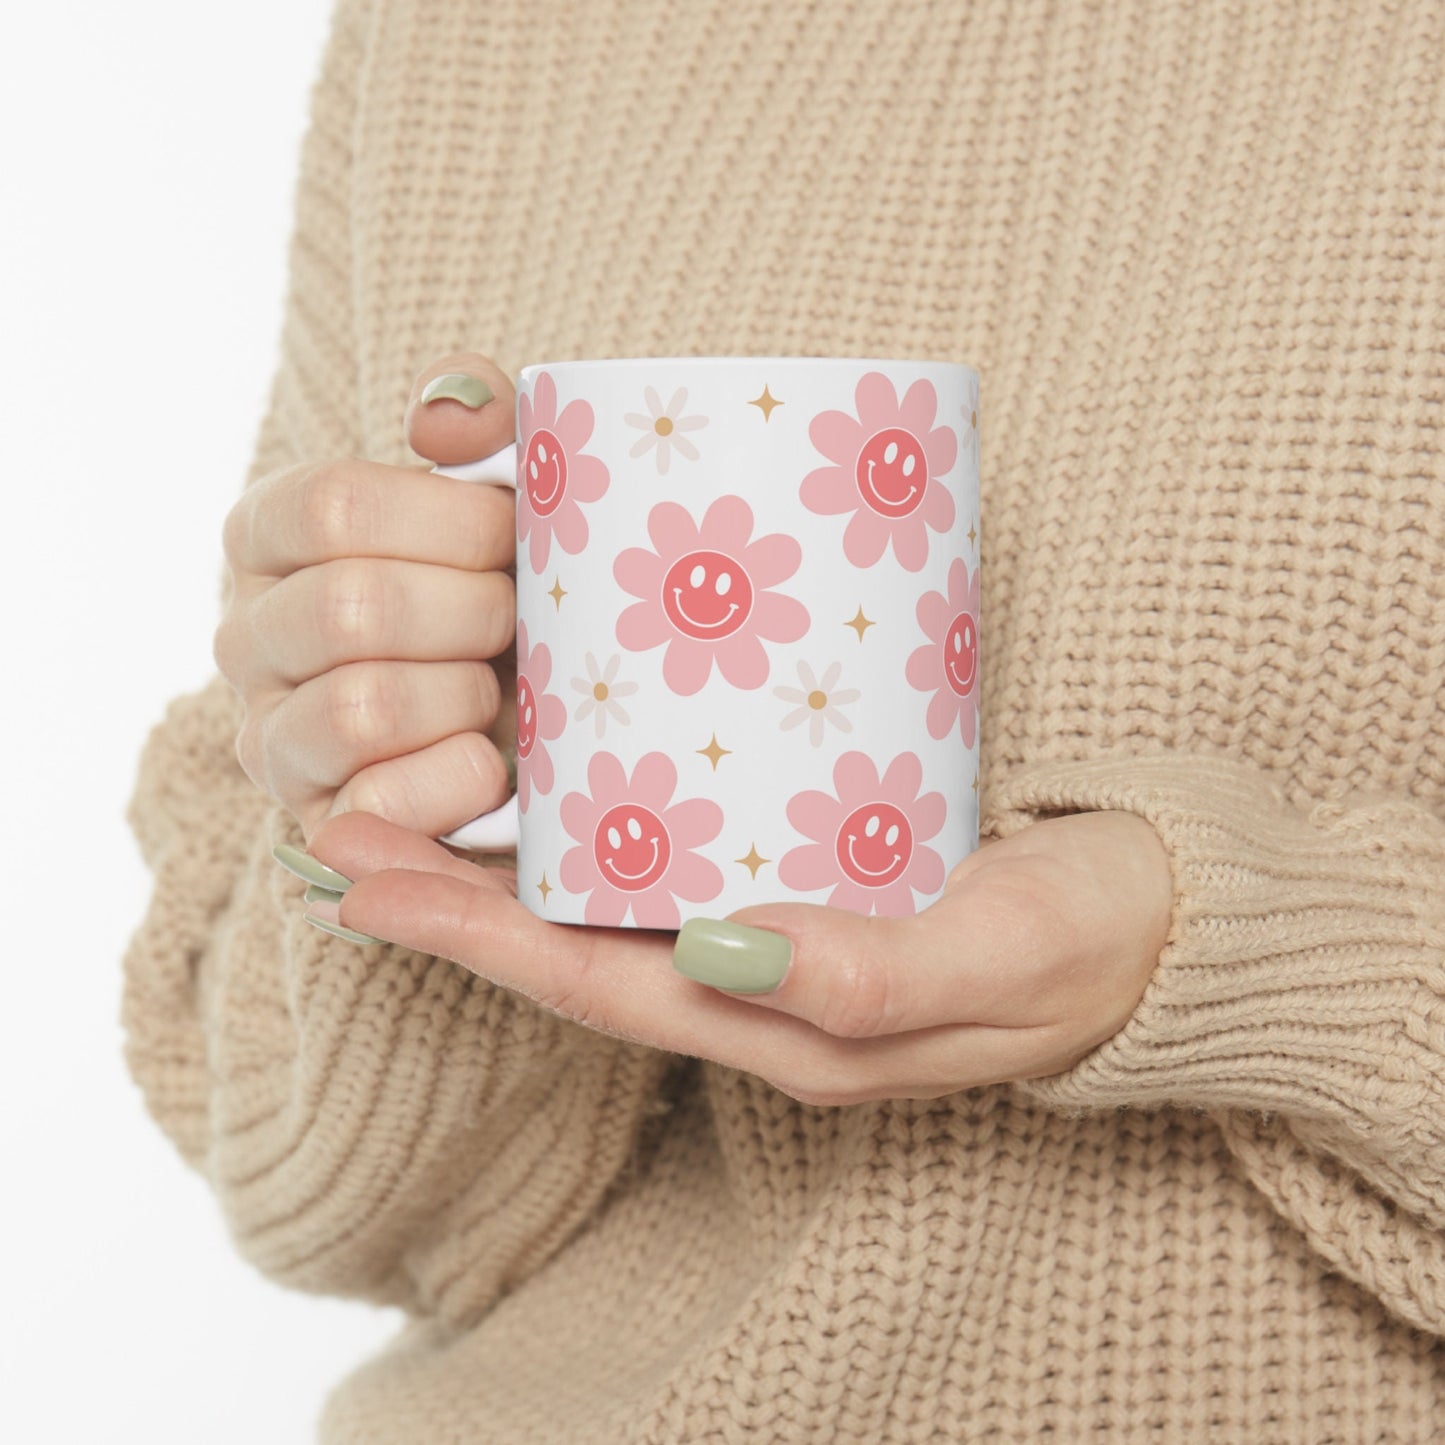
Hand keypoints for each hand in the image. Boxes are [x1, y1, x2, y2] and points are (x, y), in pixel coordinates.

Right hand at [215, 353, 518, 842]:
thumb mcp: (500, 492)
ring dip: (466, 695)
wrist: (530, 722)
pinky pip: (381, 803)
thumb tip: (446, 419)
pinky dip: (461, 777)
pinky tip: (493, 759)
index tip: (515, 535)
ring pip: (362, 707)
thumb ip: (479, 423)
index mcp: (270, 536)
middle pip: (353, 608)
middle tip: (521, 619)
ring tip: (502, 689)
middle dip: (474, 613)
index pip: (333, 506)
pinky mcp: (317, 823)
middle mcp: (246, 635)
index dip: (451, 522)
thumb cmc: (504, 590)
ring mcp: (271, 738)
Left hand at [301, 808, 1172, 1104]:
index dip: (472, 938)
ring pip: (616, 912)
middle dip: (453, 900)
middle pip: (577, 951)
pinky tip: (567, 780)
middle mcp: (763, 993)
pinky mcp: (813, 884)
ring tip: (418, 796)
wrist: (1168, 921)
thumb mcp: (998, 955)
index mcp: (789, 1029)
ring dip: (509, 866)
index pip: (595, 986)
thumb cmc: (1091, 938)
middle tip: (344, 827)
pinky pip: (679, 869)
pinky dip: (600, 834)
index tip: (362, 878)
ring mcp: (782, 942)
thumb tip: (722, 954)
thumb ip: (868, 972)